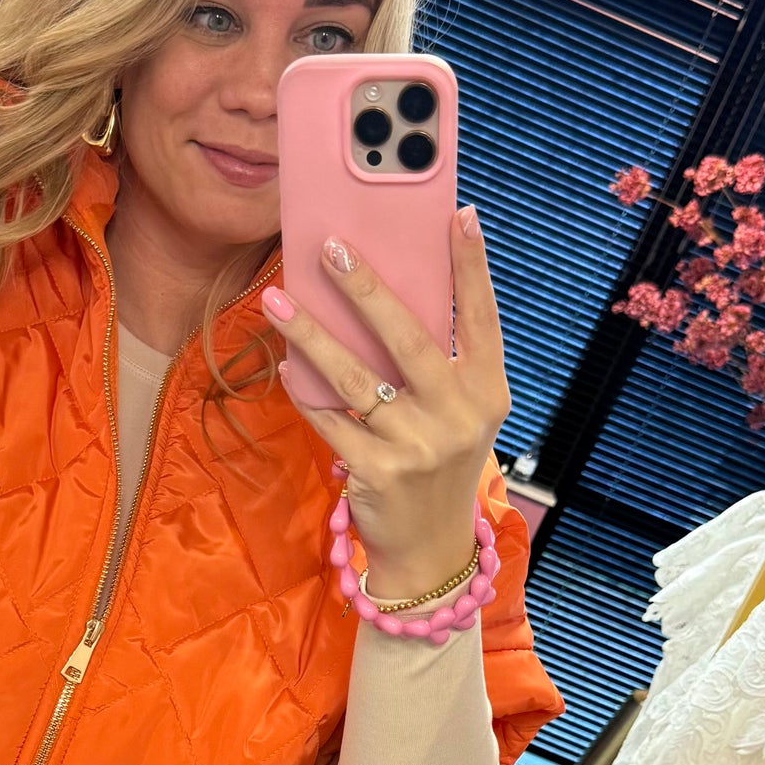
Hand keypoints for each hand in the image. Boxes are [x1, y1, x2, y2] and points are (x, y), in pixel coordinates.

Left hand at [265, 207, 509, 601]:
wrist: (430, 549)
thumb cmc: (439, 462)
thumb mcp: (459, 414)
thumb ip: (440, 364)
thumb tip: (386, 293)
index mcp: (487, 392)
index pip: (482, 318)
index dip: (471, 267)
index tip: (460, 215)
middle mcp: (459, 417)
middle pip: (410, 339)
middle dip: (367, 290)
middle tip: (333, 248)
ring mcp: (419, 447)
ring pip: (356, 377)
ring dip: (312, 334)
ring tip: (277, 298)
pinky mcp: (378, 472)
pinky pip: (330, 420)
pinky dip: (304, 391)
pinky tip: (283, 364)